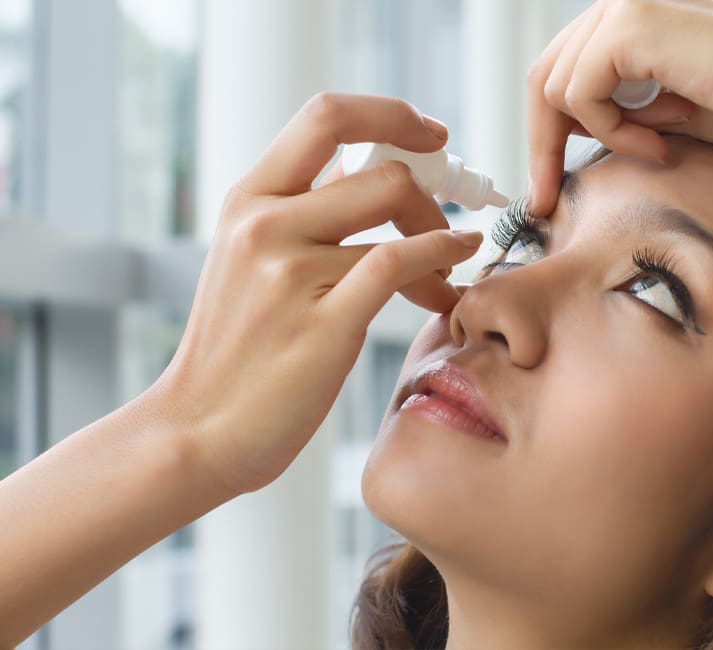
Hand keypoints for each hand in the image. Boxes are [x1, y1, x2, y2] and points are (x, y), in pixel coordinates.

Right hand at [149, 93, 482, 494]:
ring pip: (398, 218)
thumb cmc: (235, 351)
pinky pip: (401, 264)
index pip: (327, 116)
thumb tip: (369, 172)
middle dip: (431, 191)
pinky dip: (443, 258)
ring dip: (443, 239)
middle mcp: (264, 224)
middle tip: (448, 220)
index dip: (390, 114)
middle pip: (381, 169)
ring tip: (449, 272)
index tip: (430, 136)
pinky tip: (454, 272)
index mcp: (247, 200)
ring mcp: (291, 272)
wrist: (198, 430)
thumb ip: (305, 213)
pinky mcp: (324, 322)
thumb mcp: (250, 261)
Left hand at [527, 0, 712, 214]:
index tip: (545, 187)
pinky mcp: (632, 22)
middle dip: (541, 145)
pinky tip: (661, 138)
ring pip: (554, 87)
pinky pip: (581, 93)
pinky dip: (612, 129)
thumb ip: (615, 110)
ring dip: (599, 134)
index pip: (558, 72)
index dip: (545, 133)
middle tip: (546, 198)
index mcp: (628, 18)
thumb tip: (566, 130)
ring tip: (657, 146)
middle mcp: (619, 2)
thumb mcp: (663, 111)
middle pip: (542, 78)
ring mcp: (624, 4)